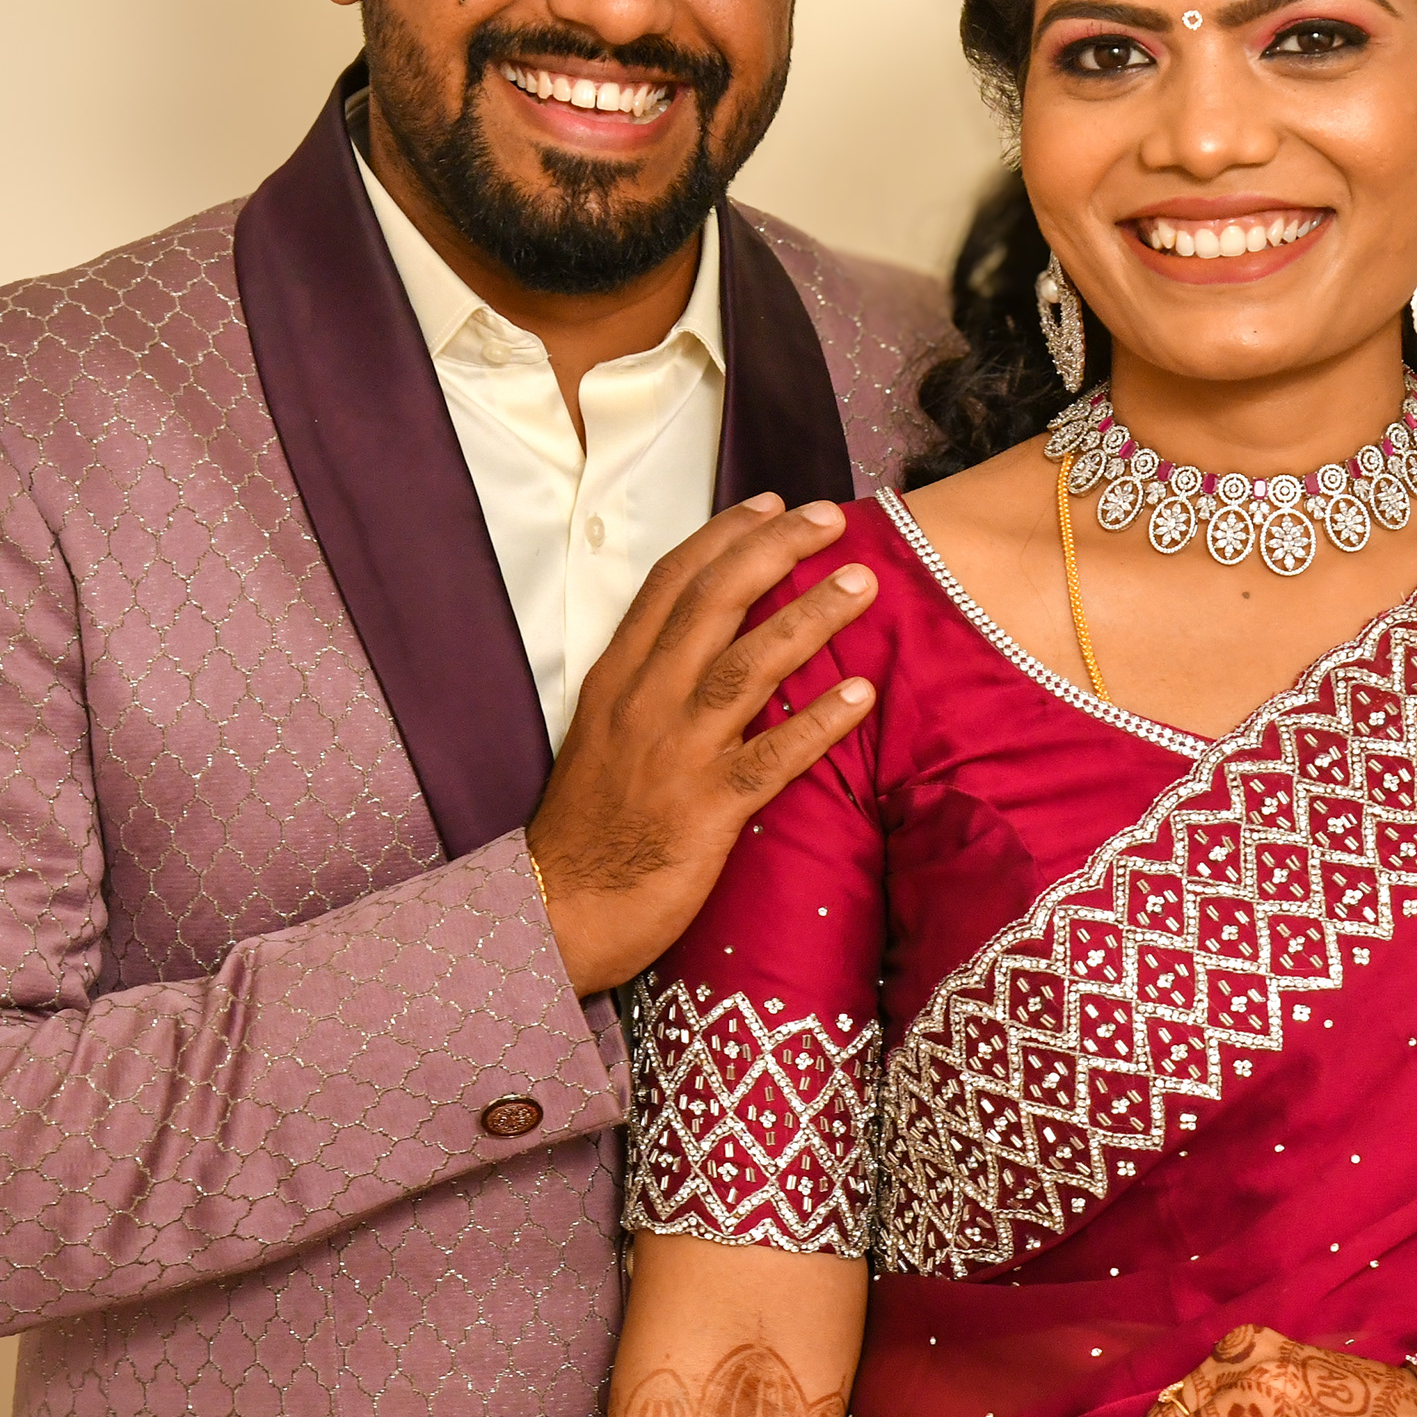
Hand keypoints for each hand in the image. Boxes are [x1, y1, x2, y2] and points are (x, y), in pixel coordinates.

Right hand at [527, 495, 880, 995]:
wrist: (555, 912)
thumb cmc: (587, 829)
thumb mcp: (603, 736)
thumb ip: (648, 684)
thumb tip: (706, 642)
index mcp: (617, 679)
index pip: (670, 584)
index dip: (723, 537)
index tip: (770, 504)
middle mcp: (644, 702)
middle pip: (713, 604)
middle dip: (774, 551)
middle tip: (828, 518)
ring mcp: (675, 753)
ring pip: (748, 665)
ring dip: (809, 618)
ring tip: (861, 583)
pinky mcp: (705, 810)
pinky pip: (771, 756)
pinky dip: (817, 722)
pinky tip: (862, 694)